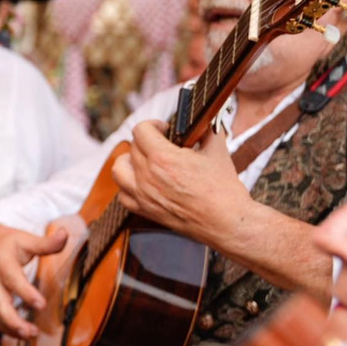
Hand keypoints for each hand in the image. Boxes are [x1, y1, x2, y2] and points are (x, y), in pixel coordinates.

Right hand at [0, 221, 76, 338]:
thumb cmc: (8, 242)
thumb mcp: (26, 239)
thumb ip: (46, 242)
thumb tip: (64, 234)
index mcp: (1, 261)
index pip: (12, 279)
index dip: (26, 293)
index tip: (41, 304)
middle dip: (13, 320)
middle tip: (32, 331)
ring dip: (10, 328)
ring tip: (30, 336)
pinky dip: (4, 328)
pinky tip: (19, 335)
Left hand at [111, 122, 243, 242]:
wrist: (227, 223)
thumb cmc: (223, 190)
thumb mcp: (217, 151)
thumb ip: (207, 132)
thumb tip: (202, 122)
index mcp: (162, 159)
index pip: (140, 130)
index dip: (153, 125)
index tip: (164, 129)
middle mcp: (147, 176)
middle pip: (132, 148)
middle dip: (148, 142)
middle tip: (164, 145)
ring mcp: (143, 195)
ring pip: (119, 169)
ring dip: (129, 161)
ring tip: (146, 161)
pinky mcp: (145, 211)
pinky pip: (123, 194)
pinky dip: (129, 185)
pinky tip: (144, 182)